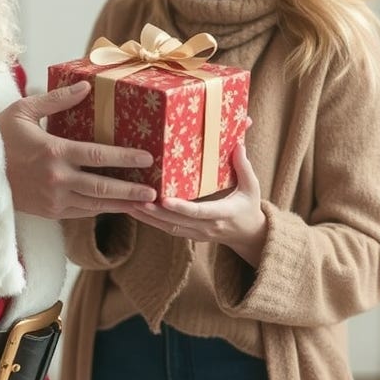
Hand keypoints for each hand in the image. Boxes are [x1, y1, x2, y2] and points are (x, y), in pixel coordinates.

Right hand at [0, 81, 156, 219]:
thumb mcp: (24, 111)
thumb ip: (57, 100)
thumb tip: (86, 88)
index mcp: (53, 153)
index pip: (98, 157)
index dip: (125, 158)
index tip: (147, 158)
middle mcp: (56, 180)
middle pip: (103, 188)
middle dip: (132, 191)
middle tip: (155, 192)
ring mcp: (53, 199)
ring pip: (94, 206)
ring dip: (121, 205)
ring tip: (144, 204)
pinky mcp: (49, 212)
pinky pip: (81, 212)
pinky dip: (100, 209)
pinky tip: (115, 205)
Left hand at [122, 134, 266, 265]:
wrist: (249, 235)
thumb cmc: (250, 206)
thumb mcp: (252, 187)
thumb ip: (244, 166)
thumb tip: (237, 144)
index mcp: (223, 213)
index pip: (199, 212)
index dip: (181, 207)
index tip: (164, 199)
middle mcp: (207, 227)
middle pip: (176, 222)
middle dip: (154, 212)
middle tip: (135, 199)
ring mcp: (197, 233)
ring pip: (168, 228)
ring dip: (147, 218)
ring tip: (128, 204)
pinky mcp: (190, 234)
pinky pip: (167, 229)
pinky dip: (151, 221)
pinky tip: (136, 210)